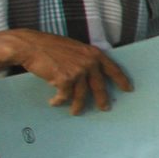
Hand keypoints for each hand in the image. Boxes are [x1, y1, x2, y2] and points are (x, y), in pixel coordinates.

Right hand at [12, 29, 131, 114]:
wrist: (30, 46)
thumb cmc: (49, 46)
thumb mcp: (74, 48)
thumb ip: (85, 58)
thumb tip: (92, 73)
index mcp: (93, 53)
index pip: (113, 69)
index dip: (122, 80)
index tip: (128, 89)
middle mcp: (89, 63)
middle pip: (99, 86)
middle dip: (102, 99)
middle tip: (105, 108)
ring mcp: (78, 72)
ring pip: (81, 95)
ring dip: (77, 106)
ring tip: (75, 112)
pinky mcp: (65, 80)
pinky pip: (64, 96)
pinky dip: (58, 101)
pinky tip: (54, 102)